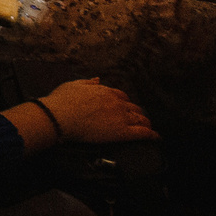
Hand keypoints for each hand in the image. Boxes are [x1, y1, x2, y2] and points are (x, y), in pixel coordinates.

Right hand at [36, 78, 154, 145]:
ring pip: (141, 119)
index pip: (122, 96)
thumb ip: (88, 82)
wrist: (59, 117)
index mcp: (105, 91)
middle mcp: (116, 102)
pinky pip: (142, 133)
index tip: (125, 107)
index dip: (125, 102)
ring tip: (150, 128)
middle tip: (139, 119)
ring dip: (146, 123)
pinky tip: (156, 137)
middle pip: (133, 107)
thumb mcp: (73, 85)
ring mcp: (120, 117)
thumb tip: (97, 79)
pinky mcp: (121, 132)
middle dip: (138, 113)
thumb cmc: (62, 101)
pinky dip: (152, 134)